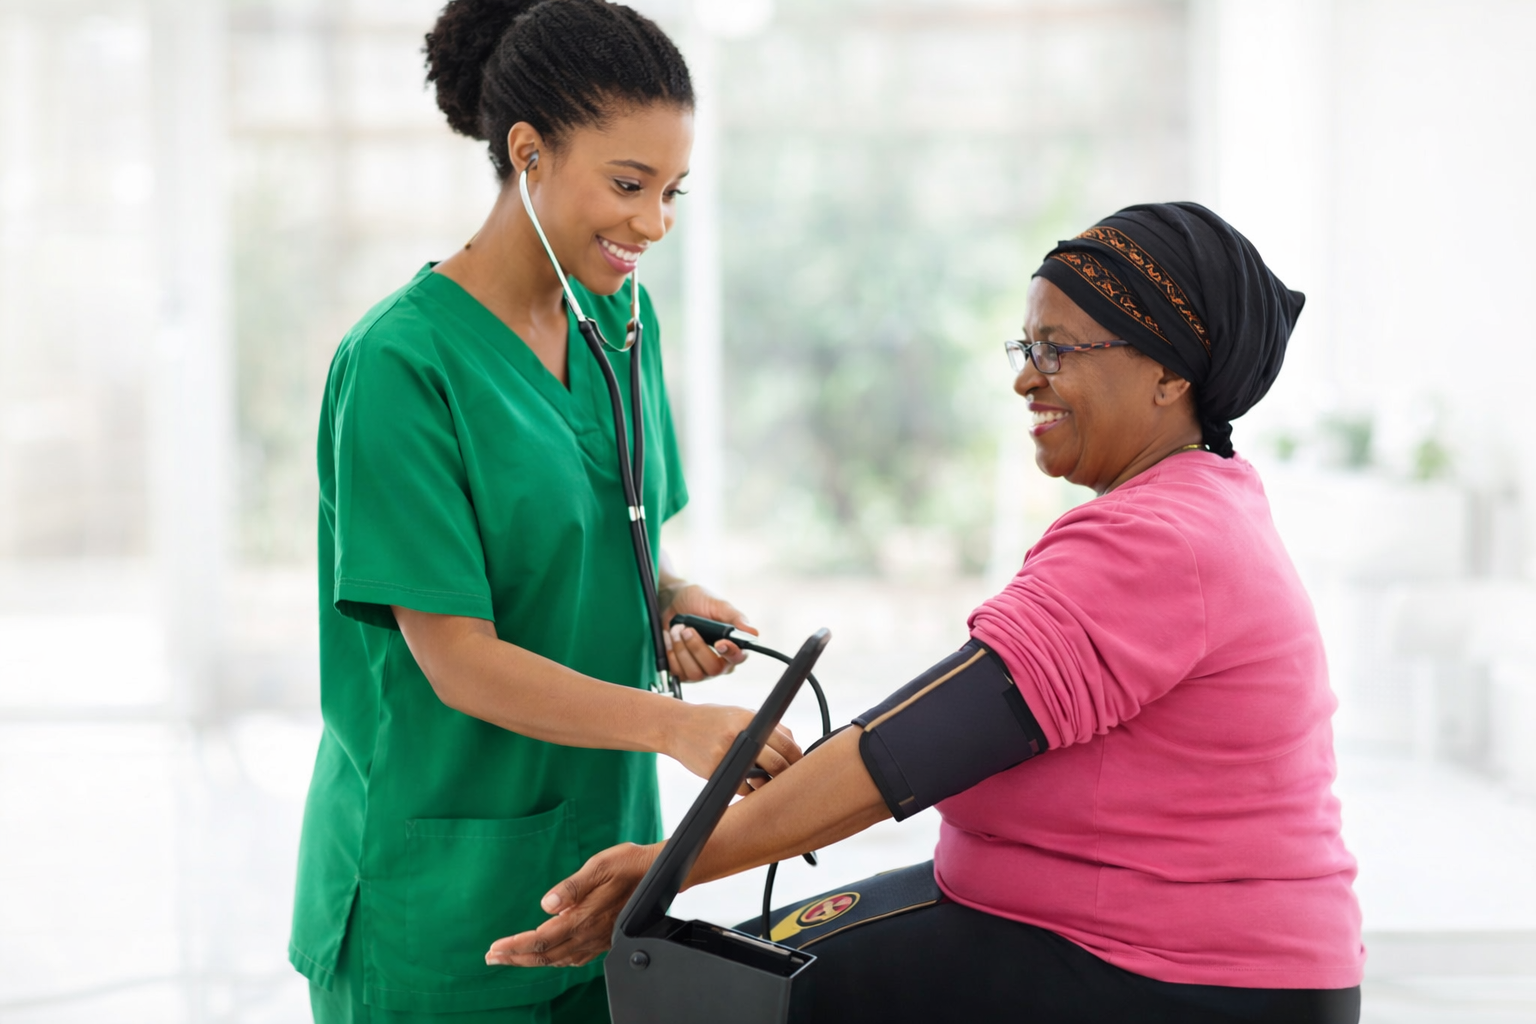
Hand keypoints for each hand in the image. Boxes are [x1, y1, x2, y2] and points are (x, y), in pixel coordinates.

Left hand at [486, 842, 661, 967]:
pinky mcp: (604, 938)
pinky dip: (554, 960)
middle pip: (545, 955)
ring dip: (531, 961)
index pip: (541, 938)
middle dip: (515, 958)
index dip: (514, 946)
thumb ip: (572, 886)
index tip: (494, 948)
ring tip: (510, 958)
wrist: (658, 872)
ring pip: (557, 959)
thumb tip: (547, 904)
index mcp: (584, 916)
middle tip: (491, 958)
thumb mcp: (599, 865)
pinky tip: (547, 956)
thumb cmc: (629, 864)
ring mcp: (597, 939)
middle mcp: (589, 933)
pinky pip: (573, 958)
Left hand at [660, 583, 757, 680]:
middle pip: (714, 669)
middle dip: (697, 648)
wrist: (672, 601)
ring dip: (681, 649)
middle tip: (687, 629)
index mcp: (733, 646)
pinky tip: (670, 640)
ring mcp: (701, 669)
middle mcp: (719, 661)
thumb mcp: (717, 605)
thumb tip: (753, 632)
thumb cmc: (698, 601)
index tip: (719, 642)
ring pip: (695, 673)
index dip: (730, 653)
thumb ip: (735, 618)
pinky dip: (671, 654)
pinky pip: (678, 673)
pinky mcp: (684, 672)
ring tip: (676, 630)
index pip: (738, 658)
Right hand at [669, 702, 800, 794]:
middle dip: (786, 775)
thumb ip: (768, 728)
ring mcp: (727, 754)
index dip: (797, 758)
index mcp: (751, 719)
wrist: (678, 726)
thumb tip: (794, 746)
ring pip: (760, 779)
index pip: (786, 743)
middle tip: (787, 780)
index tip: (801, 766)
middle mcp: (740, 735)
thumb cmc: (714, 721)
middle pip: (777, 763)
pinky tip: (745, 783)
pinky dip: (748, 789)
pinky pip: (741, 788)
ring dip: (767, 784)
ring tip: (764, 780)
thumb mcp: (741, 715)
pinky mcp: (714, 770)